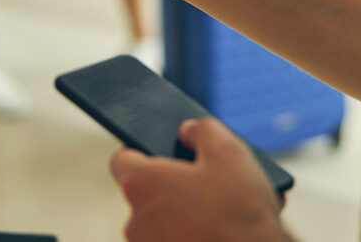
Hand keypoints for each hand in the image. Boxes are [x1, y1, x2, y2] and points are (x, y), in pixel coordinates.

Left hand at [109, 118, 290, 241]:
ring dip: (190, 214)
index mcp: (143, 184)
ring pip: (165, 222)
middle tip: (208, 183)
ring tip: (228, 212)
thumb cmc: (238, 214)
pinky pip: (177, 240)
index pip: (122, 159)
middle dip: (176, 186)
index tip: (163, 154)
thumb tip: (189, 131)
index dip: (143, 152)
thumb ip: (203, 130)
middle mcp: (137, 221)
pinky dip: (196, 234)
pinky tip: (228, 231)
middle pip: (149, 192)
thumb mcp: (228, 152)